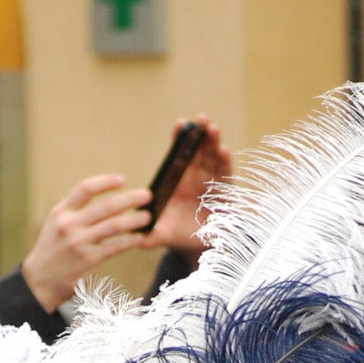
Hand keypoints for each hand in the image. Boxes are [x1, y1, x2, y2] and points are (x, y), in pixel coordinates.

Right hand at [22, 174, 151, 310]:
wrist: (39, 281)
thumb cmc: (52, 251)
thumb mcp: (55, 225)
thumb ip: (76, 212)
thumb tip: (110, 204)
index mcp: (61, 212)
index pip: (85, 189)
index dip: (106, 182)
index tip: (123, 180)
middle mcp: (69, 224)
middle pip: (105, 206)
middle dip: (129, 199)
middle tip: (146, 195)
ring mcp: (79, 242)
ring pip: (114, 225)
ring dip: (134, 220)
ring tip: (147, 217)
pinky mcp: (89, 260)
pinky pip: (115, 246)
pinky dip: (129, 241)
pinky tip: (139, 238)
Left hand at [143, 116, 230, 257]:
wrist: (198, 245)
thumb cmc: (178, 233)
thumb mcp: (163, 234)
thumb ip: (152, 234)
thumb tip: (138, 240)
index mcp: (179, 180)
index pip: (179, 154)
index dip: (179, 139)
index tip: (180, 123)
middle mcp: (196, 176)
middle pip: (199, 150)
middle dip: (200, 134)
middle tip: (201, 118)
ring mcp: (211, 182)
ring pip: (213, 158)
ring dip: (214, 142)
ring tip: (213, 128)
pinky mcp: (224, 192)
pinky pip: (225, 174)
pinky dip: (225, 162)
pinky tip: (224, 151)